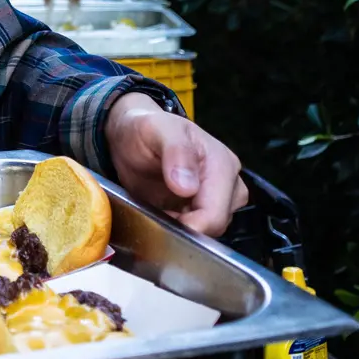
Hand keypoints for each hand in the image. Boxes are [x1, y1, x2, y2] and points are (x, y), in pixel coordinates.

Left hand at [105, 93, 247, 236]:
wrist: (132, 134)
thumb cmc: (145, 128)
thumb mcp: (156, 129)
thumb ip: (175, 152)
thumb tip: (188, 187)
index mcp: (221, 163)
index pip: (216, 212)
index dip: (192, 226)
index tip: (164, 224)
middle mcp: (226, 182)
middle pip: (216, 225)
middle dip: (186, 228)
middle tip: (156, 214)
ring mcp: (217, 196)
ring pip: (208, 229)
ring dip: (182, 228)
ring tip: (158, 210)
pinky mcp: (203, 207)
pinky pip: (197, 229)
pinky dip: (178, 228)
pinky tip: (161, 214)